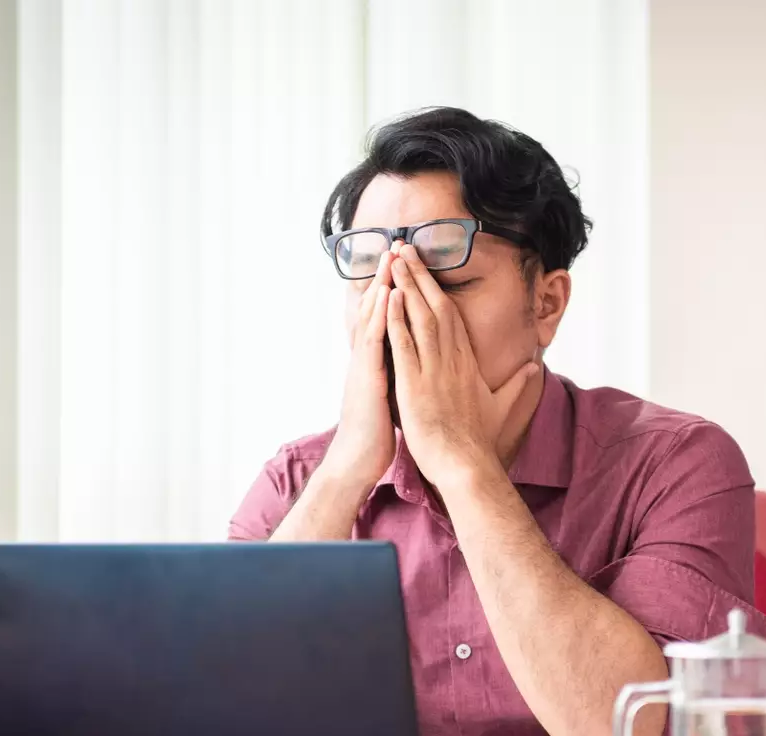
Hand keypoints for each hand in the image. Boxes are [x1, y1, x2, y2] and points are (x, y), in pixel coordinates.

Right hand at [322, 252, 395, 487]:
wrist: (358, 461)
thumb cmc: (376, 433)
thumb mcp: (389, 397)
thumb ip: (395, 375)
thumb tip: (407, 363)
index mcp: (377, 360)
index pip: (385, 317)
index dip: (394, 289)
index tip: (405, 264)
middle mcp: (367, 357)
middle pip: (376, 309)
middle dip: (386, 277)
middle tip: (395, 245)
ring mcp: (365, 365)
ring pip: (372, 318)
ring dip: (380, 285)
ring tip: (390, 258)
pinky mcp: (367, 378)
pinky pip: (374, 341)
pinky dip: (380, 316)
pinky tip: (387, 295)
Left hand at [386, 245, 540, 487]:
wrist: (467, 465)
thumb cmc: (480, 442)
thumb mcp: (503, 407)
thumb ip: (517, 385)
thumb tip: (535, 367)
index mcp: (467, 363)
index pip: (452, 316)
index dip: (437, 289)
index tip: (426, 267)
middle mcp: (452, 360)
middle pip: (436, 306)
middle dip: (420, 274)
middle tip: (405, 246)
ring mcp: (434, 370)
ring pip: (420, 317)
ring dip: (406, 286)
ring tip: (394, 259)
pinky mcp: (415, 384)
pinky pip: (404, 344)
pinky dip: (396, 318)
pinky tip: (388, 296)